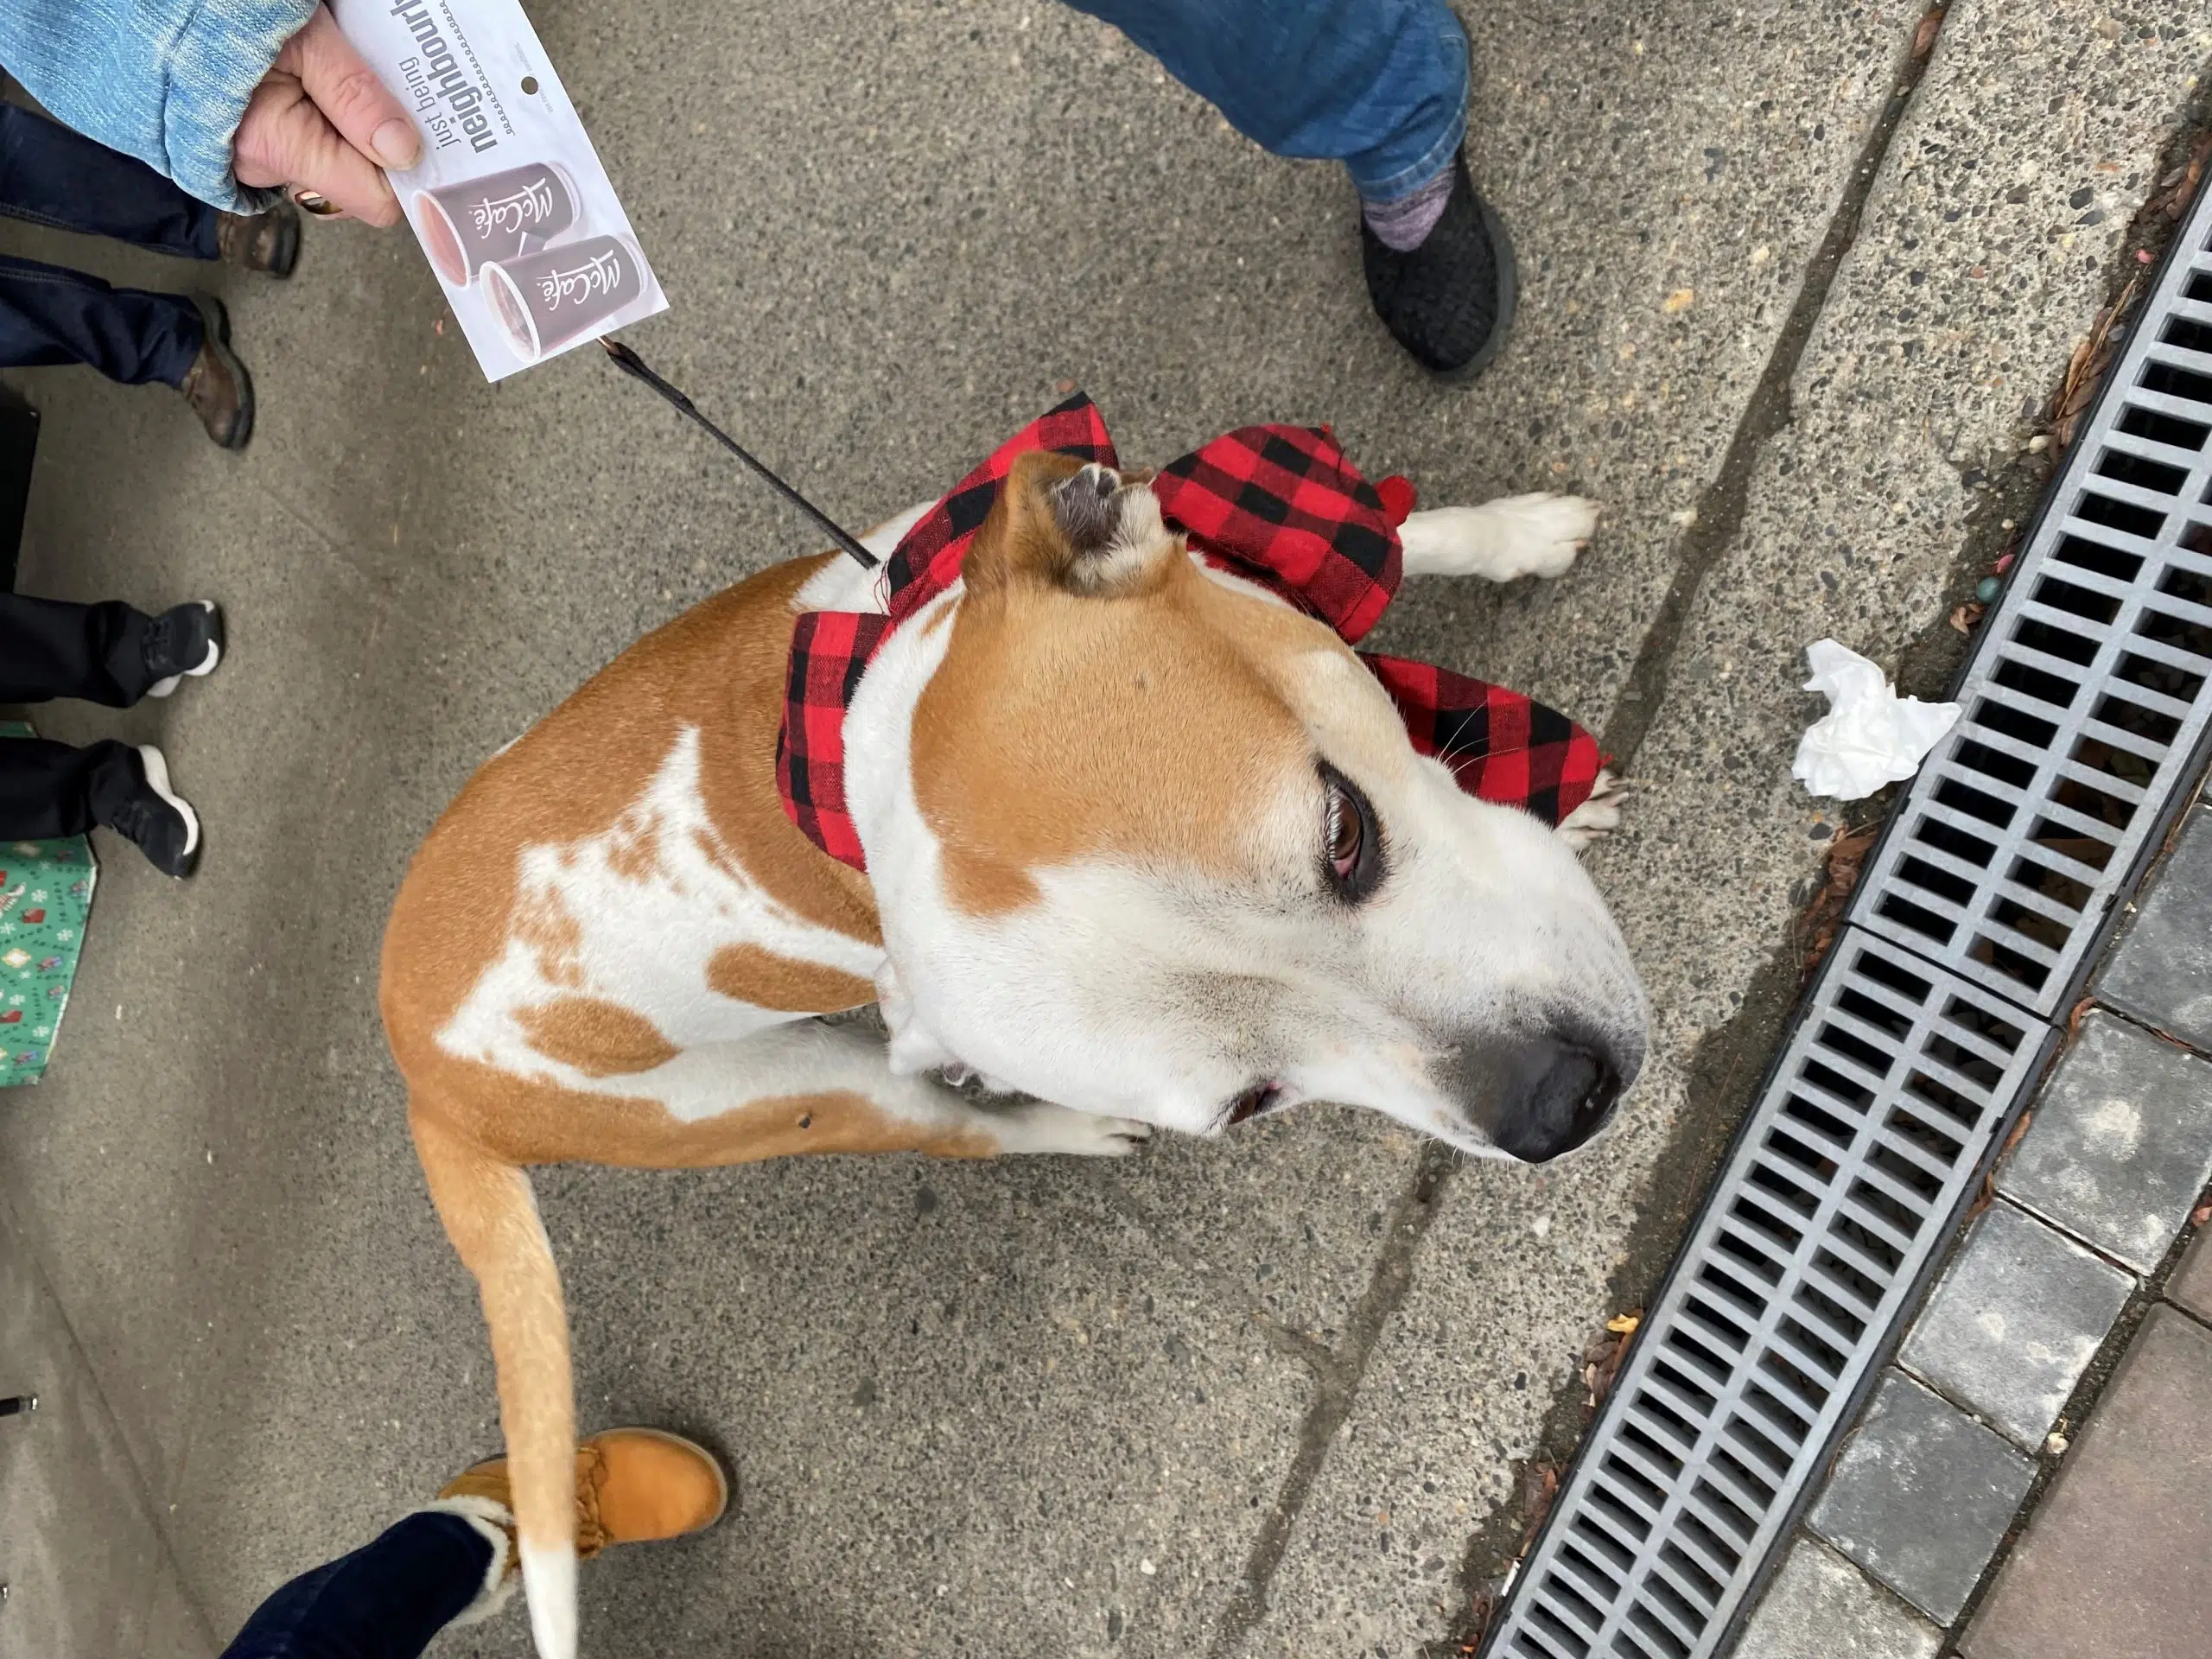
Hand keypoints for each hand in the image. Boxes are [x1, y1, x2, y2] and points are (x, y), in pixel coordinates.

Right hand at [233, 4, 421, 224]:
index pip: (374, 199)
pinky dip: (327, 107)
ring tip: (338, 62)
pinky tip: (320, 70)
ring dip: (353, 116)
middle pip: (359, 178)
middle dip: (378, 136)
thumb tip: (404, 151)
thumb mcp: (301, 35)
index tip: (429, 132)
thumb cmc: (214, 9)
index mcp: (275, 145)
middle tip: (380, 77)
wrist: (152, 0)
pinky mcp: (255, 135)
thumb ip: (352, 94)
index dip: (407, 171)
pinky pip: (311, 135)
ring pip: (337, 154)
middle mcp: (263, 163)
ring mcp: (255, 152)